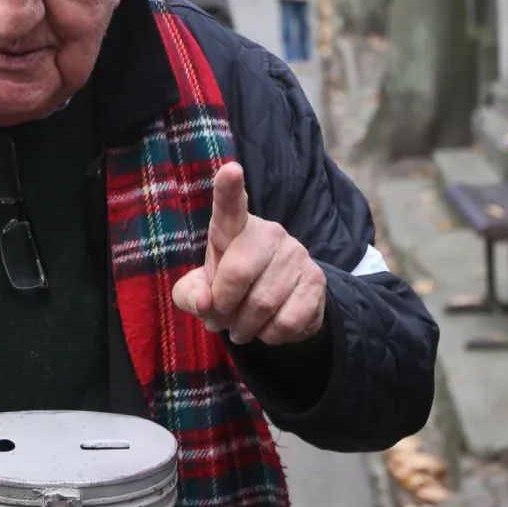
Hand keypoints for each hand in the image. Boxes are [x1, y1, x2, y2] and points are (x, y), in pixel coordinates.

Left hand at [171, 163, 326, 344]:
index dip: (228, 188)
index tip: (230, 170)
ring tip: (242, 326)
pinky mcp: (317, 281)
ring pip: (262, 304)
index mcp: (233, 227)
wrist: (281, 303)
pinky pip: (287, 321)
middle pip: (238, 273)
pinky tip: (268, 327)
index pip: (230, 205)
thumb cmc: (231, 287)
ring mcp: (296, 254)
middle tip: (220, 319)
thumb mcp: (201, 290)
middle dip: (223, 308)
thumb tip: (206, 303)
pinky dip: (270, 336)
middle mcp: (269, 232)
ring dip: (245, 327)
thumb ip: (190, 294)